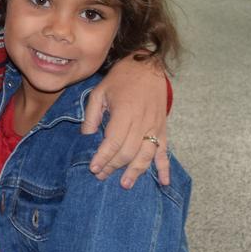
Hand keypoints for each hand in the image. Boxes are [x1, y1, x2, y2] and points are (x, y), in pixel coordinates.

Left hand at [82, 54, 169, 187]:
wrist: (148, 67)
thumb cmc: (120, 79)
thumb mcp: (99, 92)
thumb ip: (91, 116)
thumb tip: (85, 137)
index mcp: (125, 113)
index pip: (113, 142)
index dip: (103, 157)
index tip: (93, 168)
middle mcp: (142, 122)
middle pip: (128, 152)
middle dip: (114, 167)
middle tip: (101, 176)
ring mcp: (155, 127)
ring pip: (146, 156)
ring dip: (136, 172)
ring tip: (125, 184)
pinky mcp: (163, 129)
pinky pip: (165, 152)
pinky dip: (165, 168)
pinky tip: (164, 183)